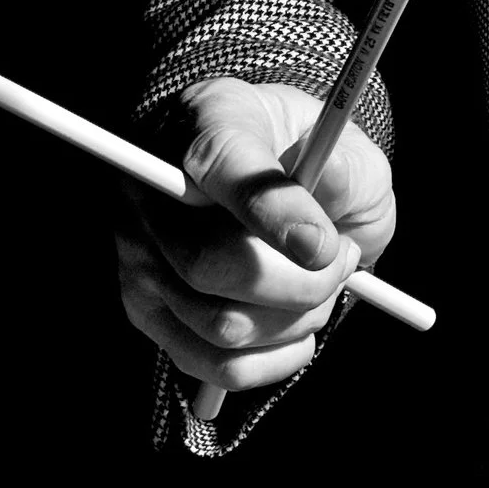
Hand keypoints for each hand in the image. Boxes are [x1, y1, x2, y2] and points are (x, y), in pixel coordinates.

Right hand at [114, 78, 397, 419]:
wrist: (275, 182)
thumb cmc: (311, 162)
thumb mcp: (345, 145)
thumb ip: (347, 165)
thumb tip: (332, 179)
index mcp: (209, 121)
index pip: (222, 165)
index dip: (273, 212)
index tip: (324, 245)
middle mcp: (154, 189)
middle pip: (212, 265)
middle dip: (302, 282)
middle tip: (342, 259)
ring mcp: (141, 256)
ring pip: (223, 325)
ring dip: (297, 319)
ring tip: (320, 283)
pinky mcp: (148, 313)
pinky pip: (218, 366)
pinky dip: (277, 358)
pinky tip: (298, 324)